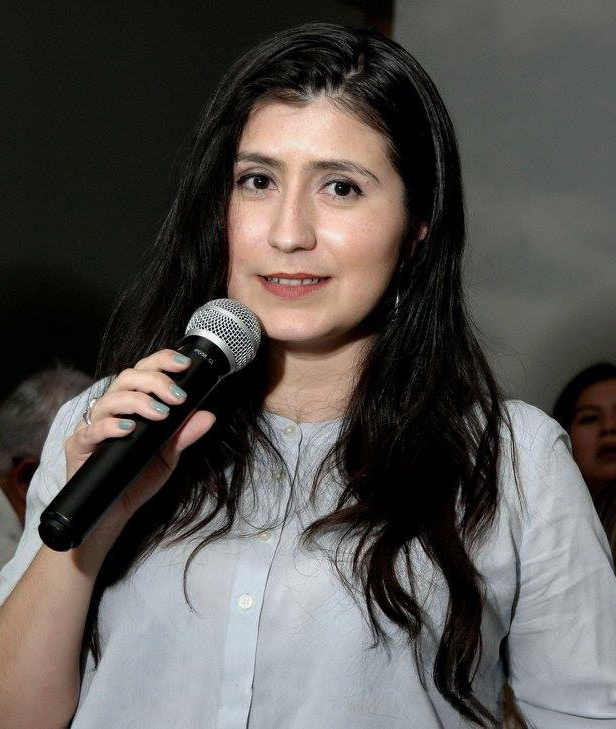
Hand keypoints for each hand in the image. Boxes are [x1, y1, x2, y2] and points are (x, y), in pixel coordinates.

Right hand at [65, 349, 215, 528]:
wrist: (114, 512)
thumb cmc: (138, 478)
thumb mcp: (168, 455)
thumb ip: (184, 434)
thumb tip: (208, 415)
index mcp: (130, 404)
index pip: (143, 371)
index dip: (161, 361)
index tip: (184, 364)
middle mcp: (110, 409)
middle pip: (126, 378)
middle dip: (154, 381)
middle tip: (177, 397)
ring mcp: (92, 426)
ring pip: (109, 399)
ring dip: (137, 402)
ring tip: (160, 413)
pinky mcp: (79, 447)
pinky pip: (91, 430)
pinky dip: (110, 426)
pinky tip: (128, 429)